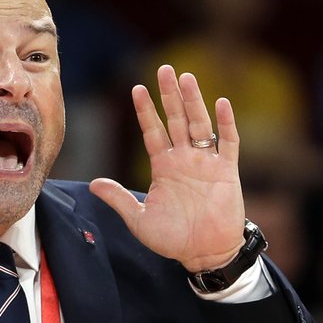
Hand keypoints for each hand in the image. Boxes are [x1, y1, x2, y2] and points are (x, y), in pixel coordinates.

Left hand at [90, 65, 245, 271]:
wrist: (204, 254)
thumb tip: (94, 184)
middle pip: (176, 119)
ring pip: (200, 124)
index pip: (152, 131)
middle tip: (164, 68)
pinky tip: (221, 103)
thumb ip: (119, 199)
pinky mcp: (227, 171)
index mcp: (163, 166)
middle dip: (169, 95)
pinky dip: (226, 123)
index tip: (136, 89)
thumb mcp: (138, 219)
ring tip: (187, 78)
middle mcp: (184, 159)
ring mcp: (206, 163)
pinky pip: (229, 143)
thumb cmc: (172, 239)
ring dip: (194, 102)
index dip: (145, 111)